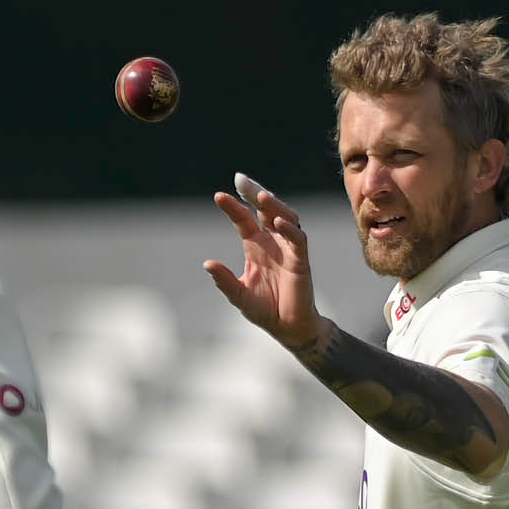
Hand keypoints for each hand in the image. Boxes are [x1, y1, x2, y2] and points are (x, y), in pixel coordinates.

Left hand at [204, 182, 323, 350]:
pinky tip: (277, 223)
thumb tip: (207, 263)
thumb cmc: (264, 309)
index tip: (219, 196)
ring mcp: (288, 248)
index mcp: (255, 245)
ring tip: (262, 197)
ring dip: (274, 206)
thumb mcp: (238, 295)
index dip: (233, 207)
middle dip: (255, 193)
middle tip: (242, 180)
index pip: (243, 219)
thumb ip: (224, 280)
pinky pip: (297, 239)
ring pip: (285, 217)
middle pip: (265, 209)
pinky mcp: (301, 260)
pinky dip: (289, 230)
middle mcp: (272, 242)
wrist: (287, 327)